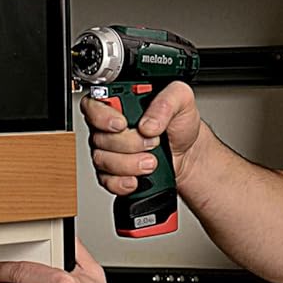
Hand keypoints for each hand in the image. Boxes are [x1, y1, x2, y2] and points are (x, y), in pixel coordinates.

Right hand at [81, 81, 201, 196]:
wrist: (189, 152)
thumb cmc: (180, 124)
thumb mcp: (182, 99)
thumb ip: (166, 102)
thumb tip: (148, 123)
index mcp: (119, 103)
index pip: (93, 105)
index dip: (103, 117)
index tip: (122, 124)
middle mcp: (108, 126)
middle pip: (100, 137)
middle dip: (129, 143)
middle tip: (152, 142)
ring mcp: (109, 150)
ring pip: (102, 160)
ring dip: (129, 164)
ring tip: (151, 161)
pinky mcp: (113, 172)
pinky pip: (107, 180)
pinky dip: (122, 182)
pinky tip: (136, 179)